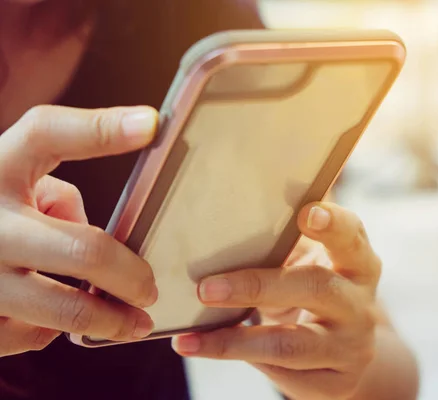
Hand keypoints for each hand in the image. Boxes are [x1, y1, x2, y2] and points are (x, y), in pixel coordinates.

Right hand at [0, 105, 158, 355]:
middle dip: (130, 276)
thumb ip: (56, 197)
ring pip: (65, 310)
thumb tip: (106, 245)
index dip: (103, 128)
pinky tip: (59, 321)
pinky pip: (33, 333)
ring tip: (137, 324)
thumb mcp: (8, 184)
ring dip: (110, 320)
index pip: (48, 133)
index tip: (152, 124)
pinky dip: (53, 330)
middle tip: (150, 289)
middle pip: (84, 252)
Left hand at [173, 203, 381, 399]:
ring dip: (236, 340)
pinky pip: (285, 374)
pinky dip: (243, 361)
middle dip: (257, 286)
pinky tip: (208, 350)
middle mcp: (360, 302)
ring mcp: (352, 346)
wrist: (346, 352)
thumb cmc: (318, 290)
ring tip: (189, 338)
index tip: (306, 213)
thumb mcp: (315, 258)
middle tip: (206, 288)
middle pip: (316, 288)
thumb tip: (266, 172)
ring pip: (293, 342)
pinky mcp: (337, 382)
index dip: (333, 224)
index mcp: (358, 262)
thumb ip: (296, 228)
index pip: (352, 236)